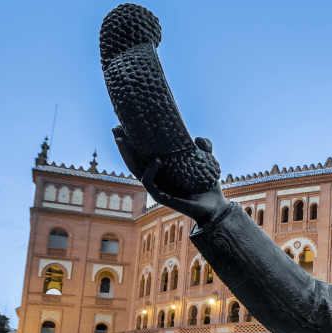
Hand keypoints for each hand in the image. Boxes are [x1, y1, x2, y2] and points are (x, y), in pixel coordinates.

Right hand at [113, 126, 227, 225]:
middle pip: (134, 160)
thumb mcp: (206, 163)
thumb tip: (199, 138)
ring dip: (127, 155)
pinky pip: (150, 182)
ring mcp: (157, 187)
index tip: (125, 125)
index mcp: (163, 169)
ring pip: (136, 170)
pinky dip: (151, 170)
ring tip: (123, 140)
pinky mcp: (160, 197)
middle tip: (116, 128)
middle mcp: (157, 177)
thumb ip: (204, 150)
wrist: (215, 207)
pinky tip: (156, 159)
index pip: (144, 153)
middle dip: (123, 145)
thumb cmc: (208, 188)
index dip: (134, 141)